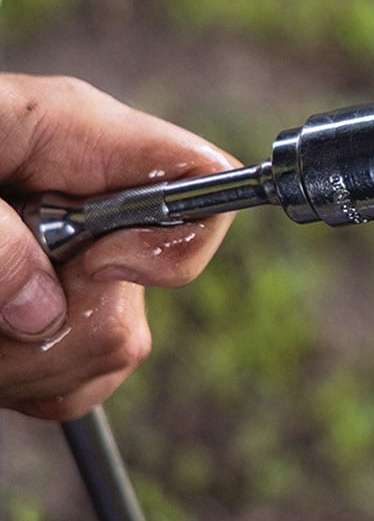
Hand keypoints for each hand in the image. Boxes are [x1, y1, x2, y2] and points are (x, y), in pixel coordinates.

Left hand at [0, 74, 236, 419]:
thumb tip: (42, 312)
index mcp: (76, 138)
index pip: (199, 181)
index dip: (169, 237)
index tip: (95, 265)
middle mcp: (88, 201)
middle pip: (154, 287)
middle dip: (67, 316)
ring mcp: (72, 261)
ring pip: (115, 348)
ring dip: (28, 359)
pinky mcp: (51, 314)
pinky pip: (81, 381)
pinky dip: (29, 382)